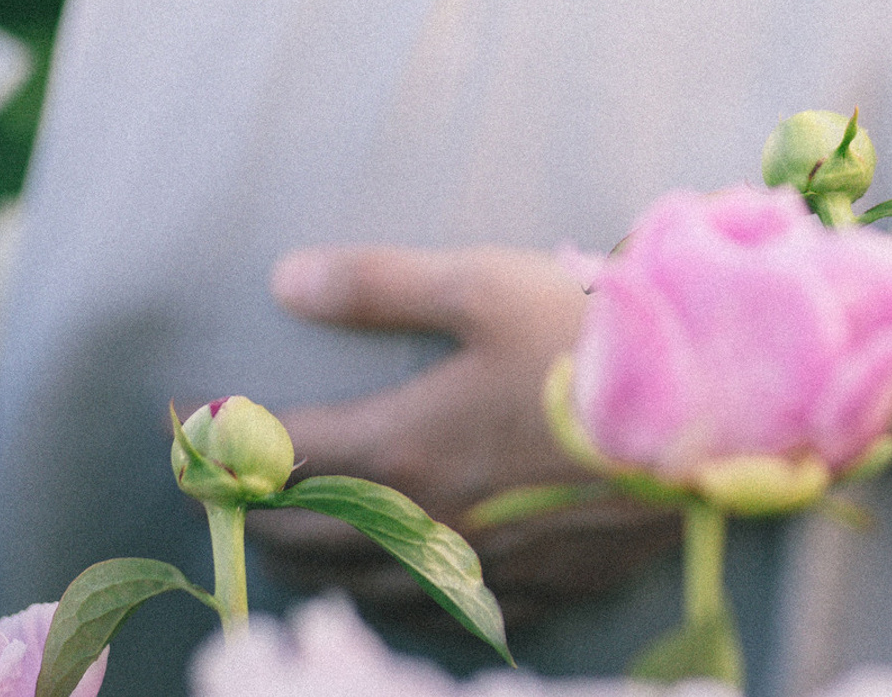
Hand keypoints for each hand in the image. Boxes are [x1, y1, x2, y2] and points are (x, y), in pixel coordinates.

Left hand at [257, 245, 679, 630]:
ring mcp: (479, 567)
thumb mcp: (481, 283)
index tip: (186, 431)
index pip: (278, 464)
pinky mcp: (533, 588)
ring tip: (292, 533)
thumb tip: (284, 279)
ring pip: (365, 584)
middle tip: (225, 484)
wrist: (704, 415)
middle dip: (254, 511)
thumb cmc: (589, 339)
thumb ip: (379, 285)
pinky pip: (438, 613)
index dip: (222, 448)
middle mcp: (426, 524)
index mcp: (403, 449)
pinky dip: (393, 595)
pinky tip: (395, 580)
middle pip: (309, 535)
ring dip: (314, 559)